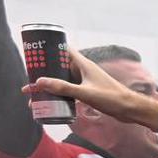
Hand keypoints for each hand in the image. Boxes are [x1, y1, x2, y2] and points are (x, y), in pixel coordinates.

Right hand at [24, 50, 157, 131]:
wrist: (130, 110)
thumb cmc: (112, 98)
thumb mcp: (85, 93)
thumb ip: (63, 88)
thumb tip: (39, 82)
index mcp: (83, 64)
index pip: (63, 49)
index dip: (48, 48)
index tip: (34, 51)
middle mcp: (83, 70)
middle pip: (59, 65)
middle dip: (44, 70)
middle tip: (28, 76)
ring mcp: (85, 81)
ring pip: (63, 79)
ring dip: (49, 84)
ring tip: (32, 92)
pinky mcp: (87, 91)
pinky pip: (69, 90)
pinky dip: (58, 94)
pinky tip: (49, 102)